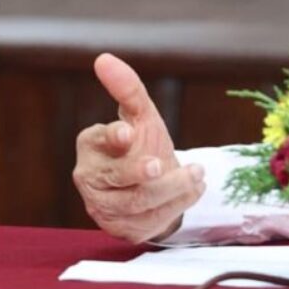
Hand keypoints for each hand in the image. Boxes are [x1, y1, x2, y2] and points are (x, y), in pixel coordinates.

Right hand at [72, 53, 205, 242]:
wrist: (155, 183)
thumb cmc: (142, 143)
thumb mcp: (141, 114)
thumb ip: (127, 88)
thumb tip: (104, 58)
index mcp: (91, 145)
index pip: (98, 141)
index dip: (113, 138)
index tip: (129, 133)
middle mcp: (91, 178)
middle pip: (116, 178)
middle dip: (141, 171)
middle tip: (161, 164)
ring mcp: (104, 207)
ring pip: (138, 203)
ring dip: (172, 188)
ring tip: (197, 174)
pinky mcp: (123, 229)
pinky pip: (150, 222)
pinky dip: (177, 206)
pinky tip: (193, 190)